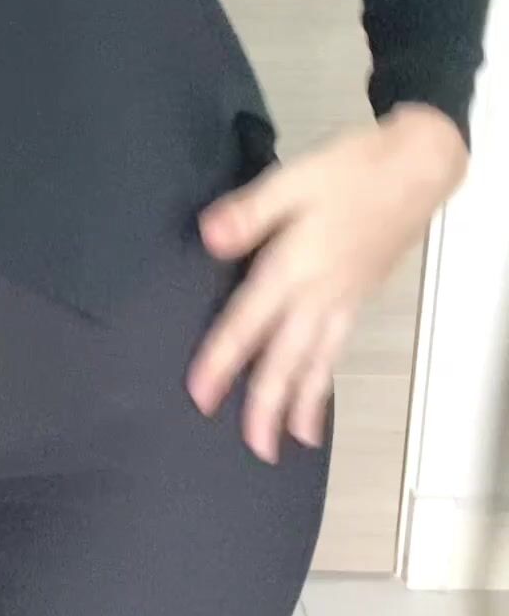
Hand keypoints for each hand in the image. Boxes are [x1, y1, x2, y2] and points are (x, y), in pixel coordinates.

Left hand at [185, 104, 468, 463]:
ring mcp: (343, 299)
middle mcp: (319, 293)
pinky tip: (316, 396)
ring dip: (301, 403)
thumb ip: (249, 212)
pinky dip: (325, 378)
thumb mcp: (292, 178)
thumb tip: (208, 237)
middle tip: (254, 448)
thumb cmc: (352, 168)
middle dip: (267, 404)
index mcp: (294, 265)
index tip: (200, 396)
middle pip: (287, 357)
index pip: (249, 321)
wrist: (416, 167)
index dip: (222, 359)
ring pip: (317, 361)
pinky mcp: (358, 297)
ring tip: (290, 443)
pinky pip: (338, 349)